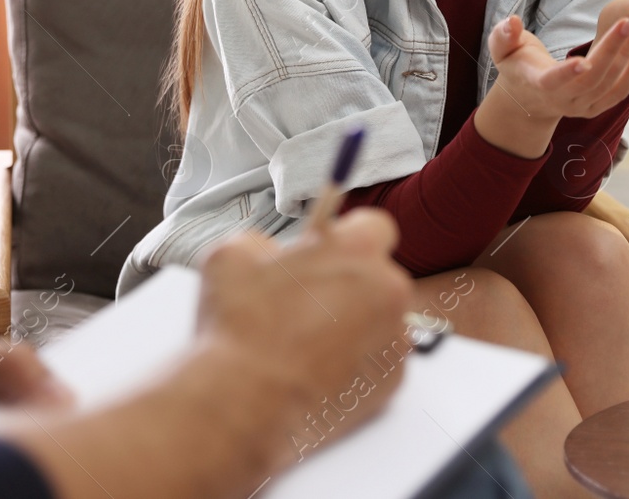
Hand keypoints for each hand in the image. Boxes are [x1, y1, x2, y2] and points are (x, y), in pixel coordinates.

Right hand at [194, 209, 411, 451]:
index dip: (348, 239)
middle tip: (308, 302)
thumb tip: (271, 254)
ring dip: (354, 324)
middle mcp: (388, 290)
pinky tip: (317, 368)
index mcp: (357, 249)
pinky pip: (378, 361)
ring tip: (307, 342)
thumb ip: (264, 243)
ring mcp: (394, 339)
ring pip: (379, 320)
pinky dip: (356, 363)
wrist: (244, 403)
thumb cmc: (240, 330)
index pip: (375, 226)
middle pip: (378, 276)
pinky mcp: (392, 382)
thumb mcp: (233, 256)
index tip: (330, 253)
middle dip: (349, 285)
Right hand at [478, 12, 628, 147]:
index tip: (583, 61)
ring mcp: (582, 107)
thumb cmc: (517, 66)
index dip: (567, 74)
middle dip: (612, 49)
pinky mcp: (598, 107)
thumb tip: (512, 21)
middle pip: (592, 79)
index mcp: (538, 84)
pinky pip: (620, 91)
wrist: (529, 97)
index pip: (553, 82)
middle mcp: (563, 101)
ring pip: (610, 84)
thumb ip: (504, 35)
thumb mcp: (502, 48)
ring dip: (628, 56)